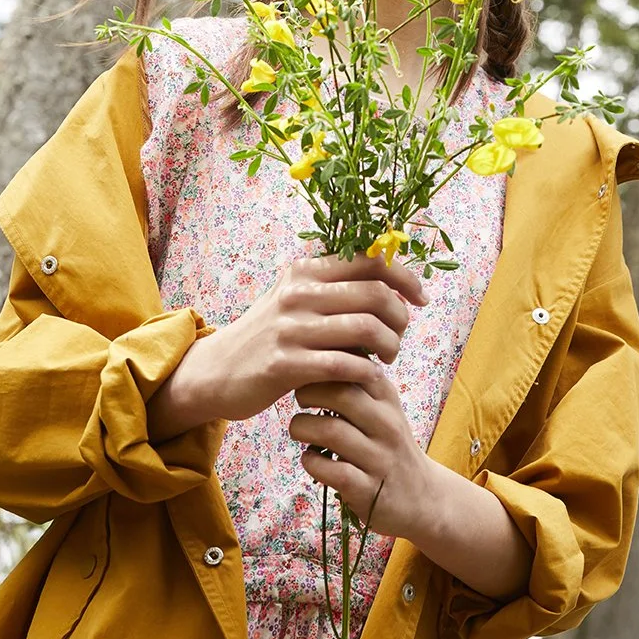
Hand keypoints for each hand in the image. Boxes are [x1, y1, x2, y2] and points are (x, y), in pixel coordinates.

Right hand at [147, 252, 427, 440]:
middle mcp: (298, 292)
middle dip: (400, 316)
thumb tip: (389, 284)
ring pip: (366, 329)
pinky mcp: (285, 364)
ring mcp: (290, 328)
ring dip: (389, 346)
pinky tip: (369, 378)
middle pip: (375, 293)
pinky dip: (367, 372)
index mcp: (305, 270)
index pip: (370, 260)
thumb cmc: (268, 335)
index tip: (421, 298)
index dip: (405, 276)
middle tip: (399, 336)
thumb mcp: (295, 298)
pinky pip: (345, 365)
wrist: (217, 370)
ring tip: (386, 358)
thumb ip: (333, 288)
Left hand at [288, 374, 435, 541]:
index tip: (309, 369)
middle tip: (299, 398)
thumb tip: (319, 352)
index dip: (323, 364)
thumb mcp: (383, 408)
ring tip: (298, 429)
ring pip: (331, 431)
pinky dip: (311, 461)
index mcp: (388, 398)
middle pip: (341, 394)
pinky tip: (309, 458)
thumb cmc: (389, 444)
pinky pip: (331, 470)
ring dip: (302, 428)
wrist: (422, 497)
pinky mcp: (368, 490)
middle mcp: (387, 424)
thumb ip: (357, 383)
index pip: (354, 367)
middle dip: (308, 393)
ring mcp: (379, 458)